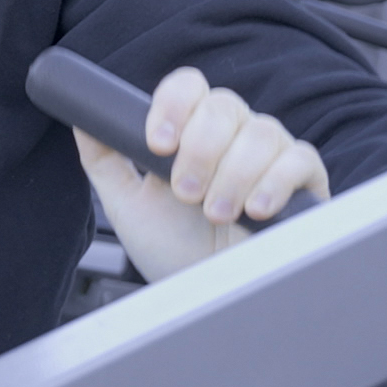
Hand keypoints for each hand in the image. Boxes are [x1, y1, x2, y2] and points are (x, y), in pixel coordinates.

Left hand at [84, 72, 325, 284]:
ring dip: (231, 175)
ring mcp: (271, 154)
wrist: (210, 298)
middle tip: (184, 194)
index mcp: (192, 130)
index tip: (155, 145)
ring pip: (261, 131)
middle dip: (199, 150)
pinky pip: (299, 159)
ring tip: (215, 214)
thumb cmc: (172, 251)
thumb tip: (81, 117)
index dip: (172, 106)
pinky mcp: (305, 180)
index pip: (188, 88)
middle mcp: (234, 134)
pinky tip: (253, 211)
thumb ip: (104, 159)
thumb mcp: (127, 205)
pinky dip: (272, 183)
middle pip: (223, 104)